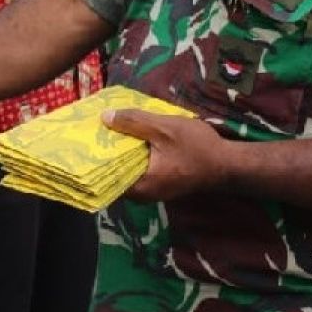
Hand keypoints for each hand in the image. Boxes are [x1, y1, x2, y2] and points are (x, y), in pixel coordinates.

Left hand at [102, 109, 237, 201]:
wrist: (229, 164)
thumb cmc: (197, 148)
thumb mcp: (163, 128)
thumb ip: (134, 122)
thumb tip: (104, 117)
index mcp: (141, 186)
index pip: (105, 178)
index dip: (93, 159)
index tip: (83, 142)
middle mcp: (144, 194)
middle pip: (114, 175)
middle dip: (104, 153)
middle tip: (92, 132)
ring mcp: (153, 191)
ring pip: (127, 172)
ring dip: (120, 153)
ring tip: (107, 131)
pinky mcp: (161, 183)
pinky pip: (139, 170)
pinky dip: (133, 156)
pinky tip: (130, 137)